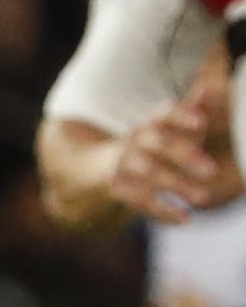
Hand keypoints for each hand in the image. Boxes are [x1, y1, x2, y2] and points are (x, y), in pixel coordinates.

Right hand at [103, 96, 233, 222]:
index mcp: (149, 123)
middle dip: (185, 156)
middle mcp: (134, 139)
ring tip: (203, 199)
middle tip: (212, 171)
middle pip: (159, 144)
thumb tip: (210, 87)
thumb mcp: (166, 129)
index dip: (181, 117)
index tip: (201, 123)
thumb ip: (189, 112)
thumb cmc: (146, 147)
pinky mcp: (115, 187)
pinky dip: (162, 211)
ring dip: (176, 185)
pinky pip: (138, 200)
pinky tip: (185, 219)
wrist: (95, 169)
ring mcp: (122, 163)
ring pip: (149, 172)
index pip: (164, 114)